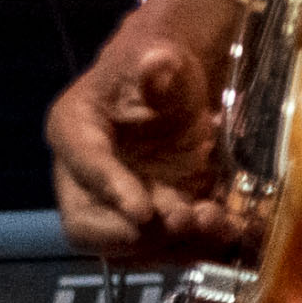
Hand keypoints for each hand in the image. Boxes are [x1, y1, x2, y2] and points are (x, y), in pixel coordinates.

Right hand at [48, 0, 260, 261]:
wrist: (179, 86)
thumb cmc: (158, 64)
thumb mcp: (158, 55)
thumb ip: (156, 65)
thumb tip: (156, 64)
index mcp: (73, 130)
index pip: (83, 166)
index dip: (109, 189)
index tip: (143, 211)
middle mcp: (84, 178)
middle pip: (88, 226)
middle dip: (135, 235)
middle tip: (181, 224)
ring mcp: (117, 205)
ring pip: (129, 246)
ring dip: (173, 245)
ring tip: (216, 224)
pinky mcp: (153, 220)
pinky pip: (164, 247)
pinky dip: (196, 246)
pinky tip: (227, 229)